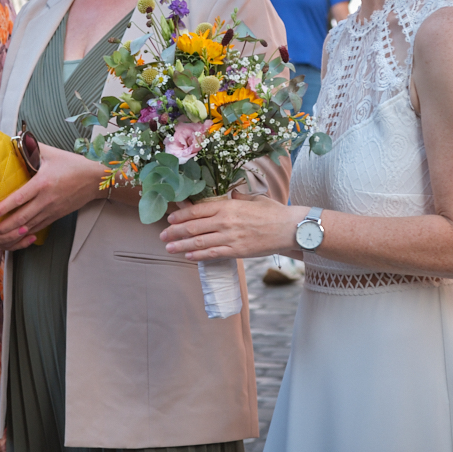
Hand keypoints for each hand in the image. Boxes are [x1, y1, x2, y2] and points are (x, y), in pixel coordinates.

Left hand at [0, 143, 102, 250]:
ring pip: (29, 226)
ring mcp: (51, 210)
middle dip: (4, 226)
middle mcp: (46, 200)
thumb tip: (17, 137)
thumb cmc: (72, 165)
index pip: (19, 198)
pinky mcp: (56, 217)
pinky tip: (16, 235)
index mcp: (42, 183)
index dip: (4, 207)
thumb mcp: (52, 153)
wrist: (94, 180)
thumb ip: (33, 147)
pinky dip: (25, 234)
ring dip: (13, 233)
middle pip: (22, 218)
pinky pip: (38, 228)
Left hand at [160, 195, 295, 260]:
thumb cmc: (273, 212)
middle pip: (194, 227)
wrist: (290, 228)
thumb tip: (228, 195)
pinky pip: (212, 254)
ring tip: (168, 248)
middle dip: (175, 232)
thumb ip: (237, 198)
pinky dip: (198, 256)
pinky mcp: (237, 251)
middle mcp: (225, 221)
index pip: (198, 211)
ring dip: (181, 246)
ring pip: (199, 243)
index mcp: (228, 206)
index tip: (170, 219)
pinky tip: (188, 256)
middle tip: (162, 235)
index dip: (181, 215)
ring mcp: (230, 237)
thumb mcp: (253, 199)